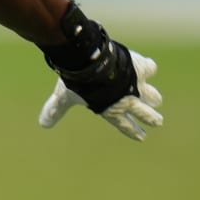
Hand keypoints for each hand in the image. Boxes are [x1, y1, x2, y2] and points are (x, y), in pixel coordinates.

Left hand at [38, 49, 163, 141]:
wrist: (90, 62)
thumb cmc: (76, 83)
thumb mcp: (64, 98)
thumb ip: (55, 110)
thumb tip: (43, 124)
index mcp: (111, 110)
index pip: (125, 126)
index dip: (133, 132)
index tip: (142, 137)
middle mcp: (128, 101)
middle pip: (145, 113)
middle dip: (152, 118)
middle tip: (157, 121)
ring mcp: (136, 85)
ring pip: (152, 95)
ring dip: (153, 97)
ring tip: (155, 99)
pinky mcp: (141, 68)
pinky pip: (150, 69)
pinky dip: (148, 69)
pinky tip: (147, 68)